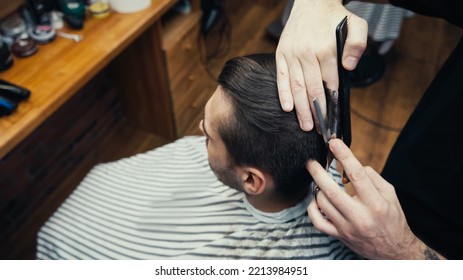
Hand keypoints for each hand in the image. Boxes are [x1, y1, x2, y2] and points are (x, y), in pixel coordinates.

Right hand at [276, 0, 366, 130]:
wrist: (311, 2)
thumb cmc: (334, 17)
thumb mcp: (356, 25)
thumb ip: (357, 45)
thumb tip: (348, 67)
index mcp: (325, 50)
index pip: (330, 83)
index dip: (332, 104)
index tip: (333, 120)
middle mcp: (306, 54)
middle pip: (312, 90)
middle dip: (316, 113)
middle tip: (319, 130)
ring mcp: (292, 55)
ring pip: (296, 87)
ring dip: (300, 109)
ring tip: (305, 125)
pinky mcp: (281, 54)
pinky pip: (281, 78)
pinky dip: (283, 93)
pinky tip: (287, 107)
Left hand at [306, 139, 444, 258]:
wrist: (394, 251)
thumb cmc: (392, 219)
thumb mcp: (391, 194)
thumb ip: (372, 177)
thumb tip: (352, 165)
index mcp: (376, 204)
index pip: (357, 175)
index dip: (344, 156)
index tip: (334, 143)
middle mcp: (360, 216)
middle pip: (332, 191)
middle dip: (318, 173)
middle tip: (311, 162)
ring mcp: (347, 228)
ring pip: (323, 203)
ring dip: (317, 188)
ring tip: (318, 179)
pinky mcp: (339, 235)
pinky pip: (318, 222)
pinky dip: (312, 209)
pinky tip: (315, 200)